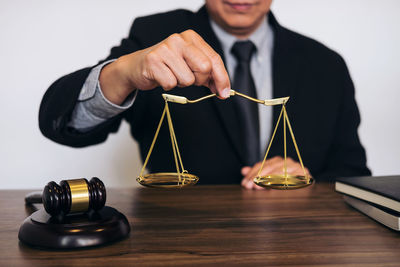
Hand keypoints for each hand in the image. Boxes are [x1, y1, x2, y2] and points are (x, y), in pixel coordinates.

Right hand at [99, 30, 230, 104]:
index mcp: (192, 37)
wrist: (137, 66)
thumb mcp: (190, 65)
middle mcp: (179, 39)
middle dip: (199, 80)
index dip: (221, 78)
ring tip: (172, 75)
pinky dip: (168, 85)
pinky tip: (161, 76)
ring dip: (181, 83)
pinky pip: (171, 84)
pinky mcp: (153, 61)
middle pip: (204, 68)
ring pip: (188, 80)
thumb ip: (208, 75)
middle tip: (189, 79)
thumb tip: (223, 90)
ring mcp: (165, 49)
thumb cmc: (167, 66)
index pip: (214, 59)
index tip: (224, 92)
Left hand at [241, 156, 310, 189]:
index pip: (262, 165)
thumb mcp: (269, 178)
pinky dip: (282, 183)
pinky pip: (292, 180)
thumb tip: (243, 170)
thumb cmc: (287, 183)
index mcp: (278, 161)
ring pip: (279, 173)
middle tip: (249, 186)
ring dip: (268, 181)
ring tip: (258, 187)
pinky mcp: (305, 176)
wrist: (309, 187)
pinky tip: (274, 188)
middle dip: (257, 177)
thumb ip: (257, 174)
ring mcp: (297, 168)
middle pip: (269, 168)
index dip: (252, 174)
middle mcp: (287, 162)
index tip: (244, 183)